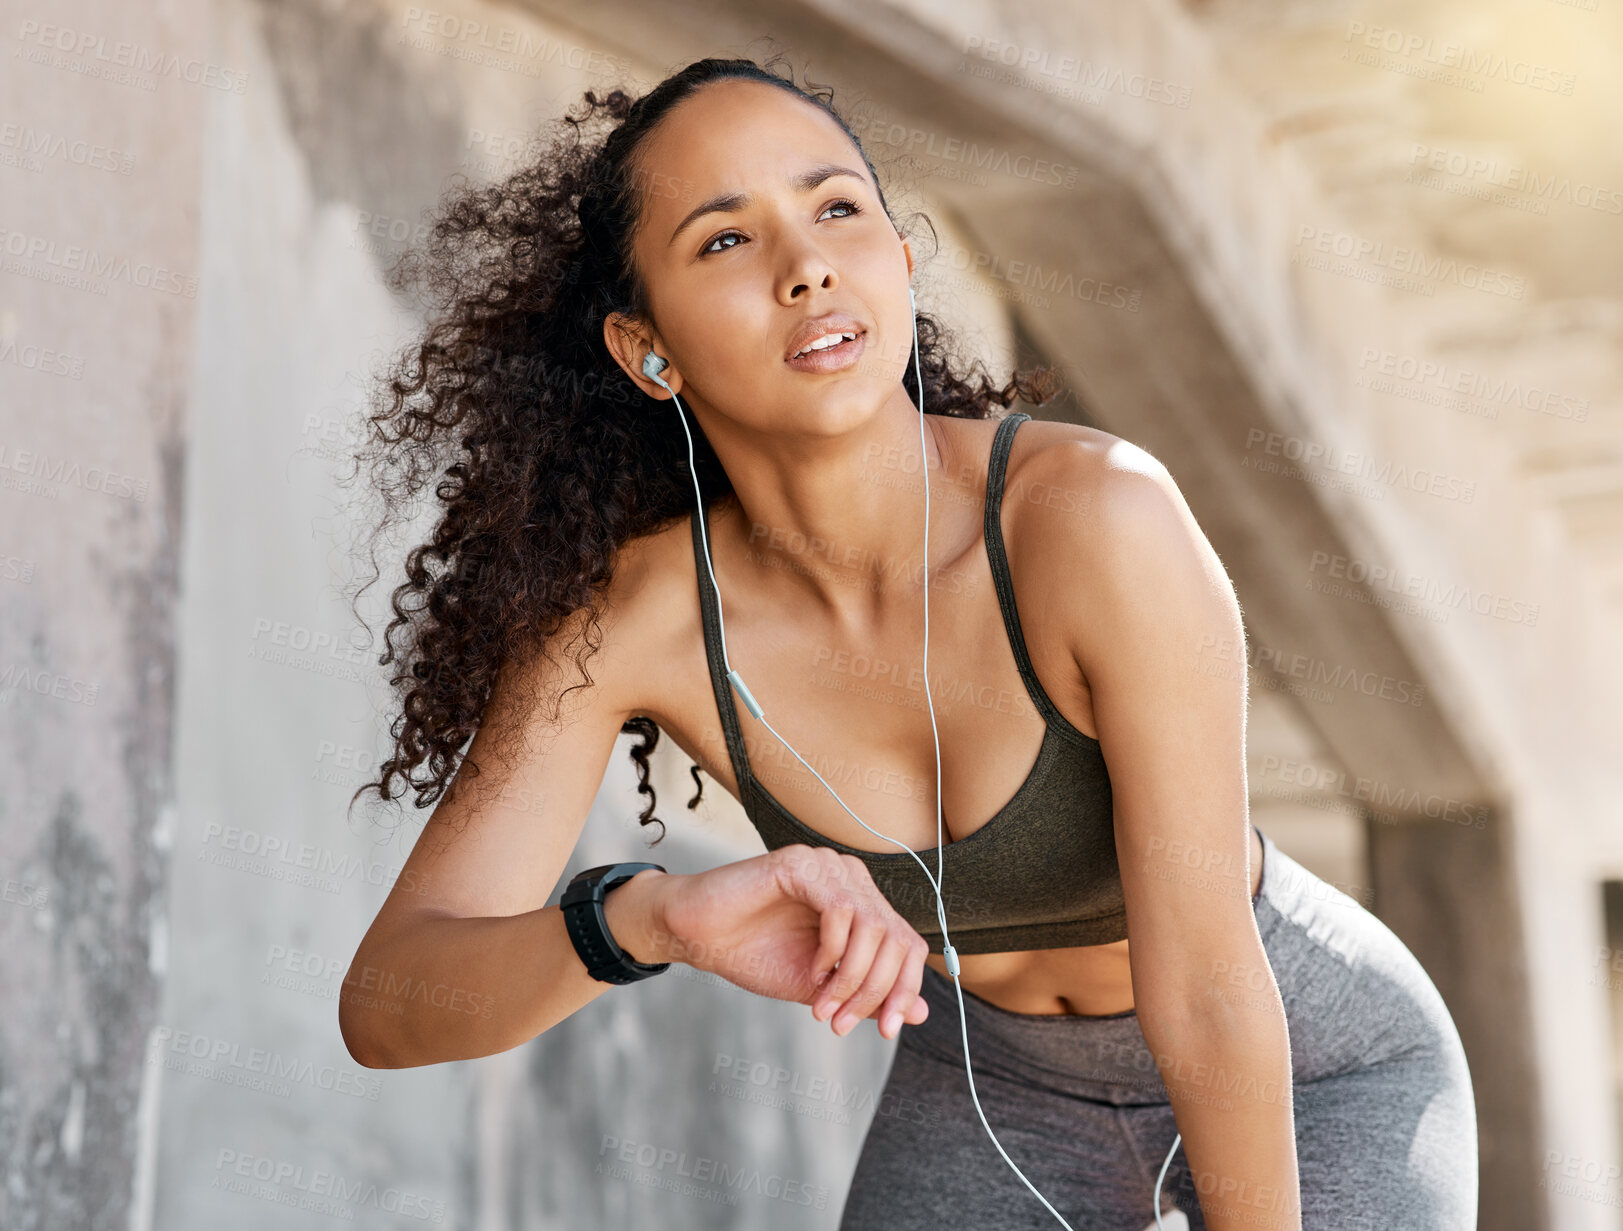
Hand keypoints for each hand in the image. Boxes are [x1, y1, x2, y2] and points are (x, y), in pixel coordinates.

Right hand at [653, 846, 930, 1039]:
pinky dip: (832, 950)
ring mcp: (829, 866)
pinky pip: (841, 909)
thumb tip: (923, 1014)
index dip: (905, 990)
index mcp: (863, 903)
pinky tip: (812, 971)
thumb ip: (870, 995)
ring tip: (822, 1004)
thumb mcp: (823, 987)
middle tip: (842, 1023)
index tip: (887, 1031)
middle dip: (875, 991)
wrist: (699, 936)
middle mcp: (853, 878)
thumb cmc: (755, 953)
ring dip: (852, 977)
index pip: (909, 944)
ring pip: (873, 926)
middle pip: (896, 938)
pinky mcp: (802, 864)